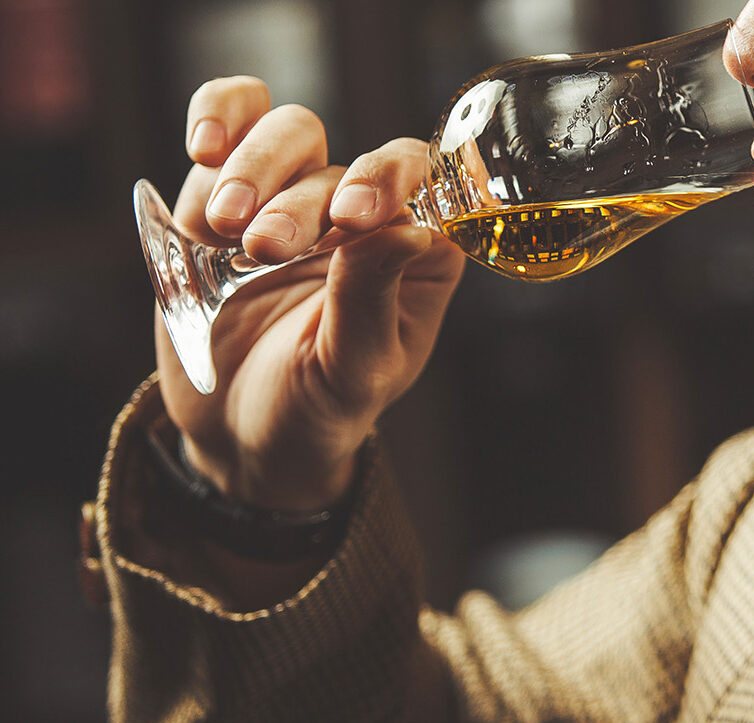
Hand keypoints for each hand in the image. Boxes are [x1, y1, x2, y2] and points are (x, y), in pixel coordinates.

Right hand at [156, 76, 464, 511]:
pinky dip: (215, 128)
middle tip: (265, 247)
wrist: (238, 437)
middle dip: (301, 196)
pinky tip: (205, 159)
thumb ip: (372, 299)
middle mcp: (360, 225)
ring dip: (254, 168)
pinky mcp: (228, 208)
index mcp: (412, 261)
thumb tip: (407, 226)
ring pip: (286, 136)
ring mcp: (293, 208)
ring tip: (225, 227)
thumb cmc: (314, 413)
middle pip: (345, 160)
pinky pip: (225, 144)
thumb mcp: (352, 373)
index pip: (423, 186)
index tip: (353, 217)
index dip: (392, 179)